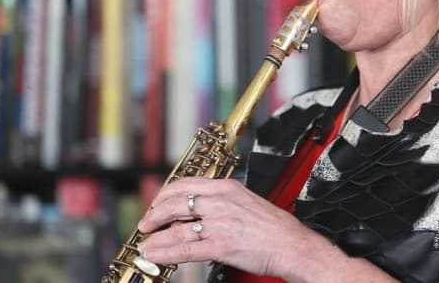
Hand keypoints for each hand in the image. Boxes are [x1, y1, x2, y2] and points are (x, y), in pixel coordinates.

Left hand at [136, 176, 319, 277]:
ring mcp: (220, 223)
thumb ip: (223, 202)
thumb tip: (200, 209)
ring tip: (145, 243)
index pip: (187, 184)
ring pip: (177, 228)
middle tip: (146, 223)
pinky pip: (186, 249)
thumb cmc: (274, 228)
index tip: (157, 203)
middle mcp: (221, 202)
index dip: (166, 194)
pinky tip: (155, 254)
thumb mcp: (247, 202)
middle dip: (155, 214)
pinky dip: (166, 252)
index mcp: (227, 188)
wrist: (293, 245)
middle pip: (177, 203)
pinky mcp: (222, 245)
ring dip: (156, 237)